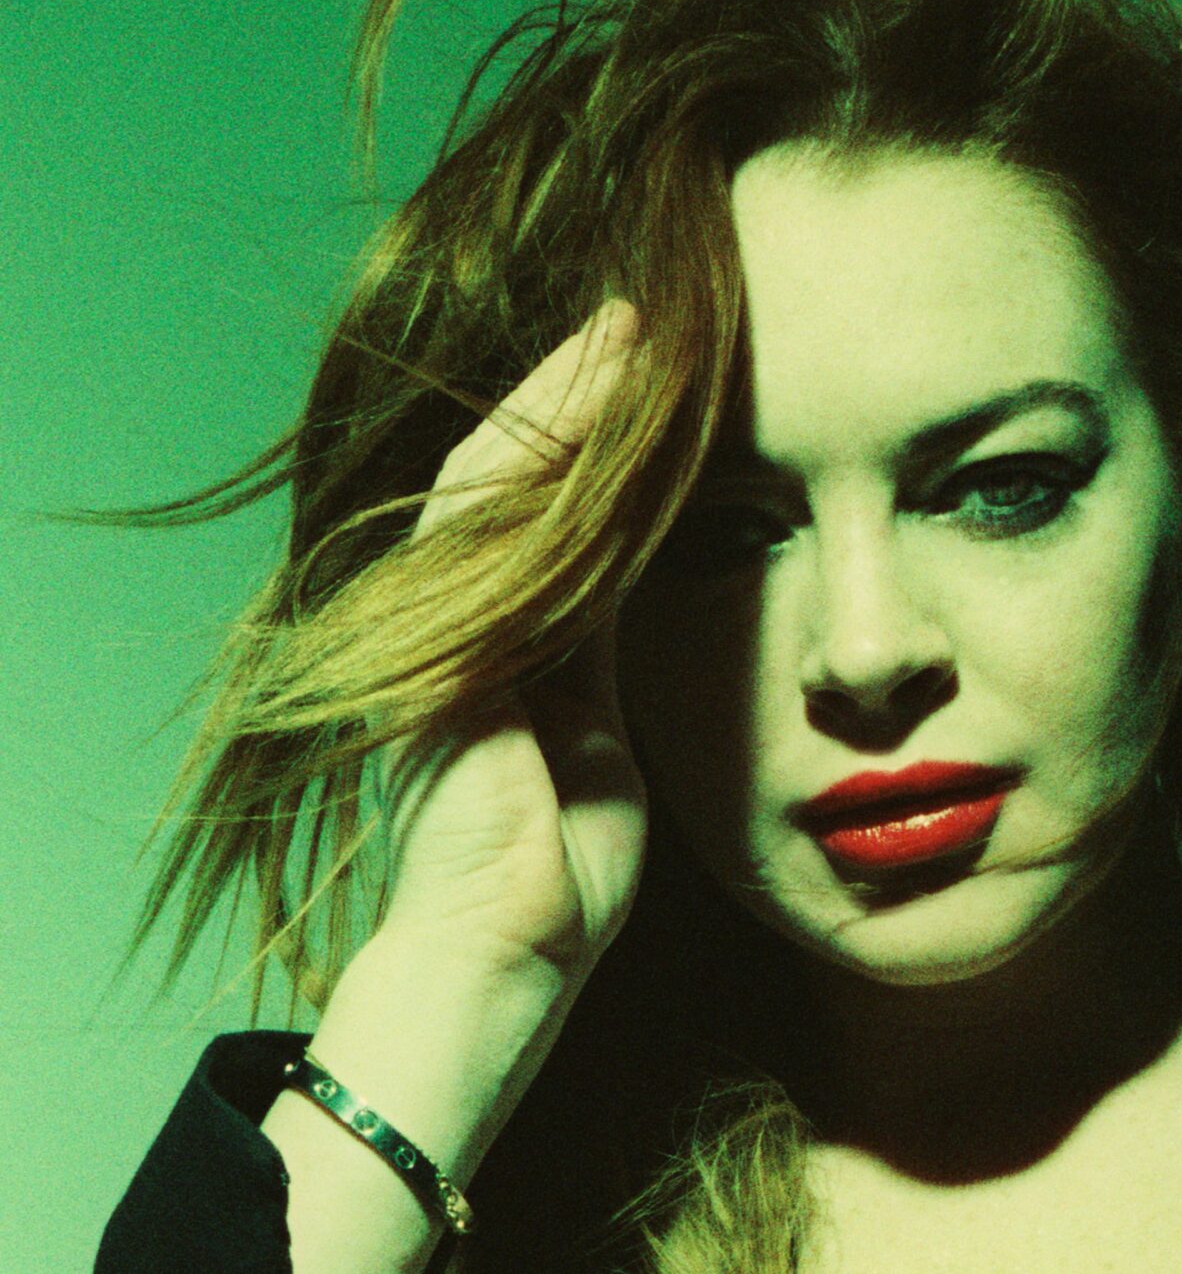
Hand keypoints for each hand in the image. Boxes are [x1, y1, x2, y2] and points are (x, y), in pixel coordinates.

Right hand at [374, 299, 649, 993]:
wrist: (507, 957)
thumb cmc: (557, 874)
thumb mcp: (599, 738)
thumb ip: (598, 654)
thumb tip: (643, 570)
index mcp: (496, 641)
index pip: (546, 511)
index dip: (597, 438)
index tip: (661, 371)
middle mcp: (451, 619)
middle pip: (511, 471)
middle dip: (578, 392)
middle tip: (648, 316)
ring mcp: (431, 627)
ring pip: (490, 476)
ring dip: (560, 399)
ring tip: (626, 330)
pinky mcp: (428, 639)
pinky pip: (476, 522)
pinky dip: (532, 454)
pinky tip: (586, 399)